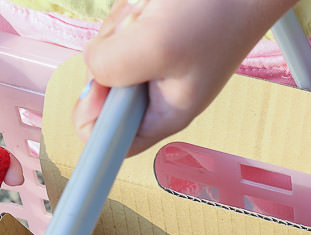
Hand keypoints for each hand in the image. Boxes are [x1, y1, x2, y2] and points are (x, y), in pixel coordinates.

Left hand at [73, 0, 297, 155]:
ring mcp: (154, 60)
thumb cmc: (219, 12)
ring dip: (123, 24)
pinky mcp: (152, 32)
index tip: (103, 82)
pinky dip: (132, 8)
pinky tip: (154, 3)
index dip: (94, 118)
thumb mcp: (156, 46)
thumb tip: (91, 70)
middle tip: (141, 31)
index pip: (113, 144)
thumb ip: (112, 68)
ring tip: (154, 11)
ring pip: (108, 50)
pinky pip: (121, 24)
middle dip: (111, 53)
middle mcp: (158, 91)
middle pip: (101, 88)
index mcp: (166, 114)